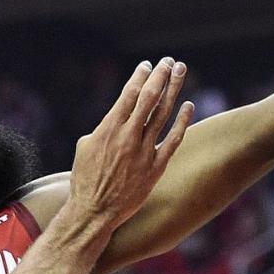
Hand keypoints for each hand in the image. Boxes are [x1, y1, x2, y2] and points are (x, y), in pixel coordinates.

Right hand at [71, 59, 193, 227]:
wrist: (94, 211)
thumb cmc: (85, 179)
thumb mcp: (85, 147)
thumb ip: (102, 129)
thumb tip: (115, 120)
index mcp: (109, 129)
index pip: (129, 95)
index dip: (140, 76)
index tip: (147, 65)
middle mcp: (128, 136)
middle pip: (149, 98)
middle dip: (160, 76)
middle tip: (169, 61)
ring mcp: (144, 152)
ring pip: (163, 114)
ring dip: (173, 90)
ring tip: (180, 72)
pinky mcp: (155, 167)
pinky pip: (173, 140)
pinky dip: (182, 122)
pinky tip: (189, 106)